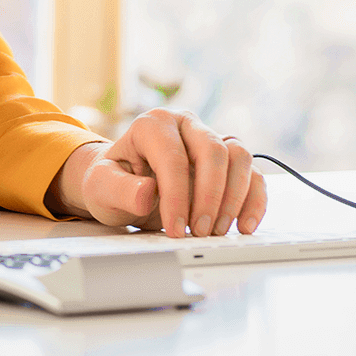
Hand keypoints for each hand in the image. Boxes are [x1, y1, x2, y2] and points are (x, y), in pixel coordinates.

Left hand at [47, 109, 267, 237]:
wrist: (124, 184)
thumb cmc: (113, 182)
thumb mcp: (102, 188)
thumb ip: (120, 190)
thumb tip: (146, 193)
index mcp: (153, 124)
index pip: (172, 156)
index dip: (177, 196)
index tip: (176, 230)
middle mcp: (185, 124)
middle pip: (212, 149)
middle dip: (210, 196)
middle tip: (200, 232)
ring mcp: (209, 138)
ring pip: (239, 155)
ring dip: (234, 197)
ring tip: (217, 231)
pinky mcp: (227, 159)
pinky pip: (252, 173)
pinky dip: (254, 199)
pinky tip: (245, 225)